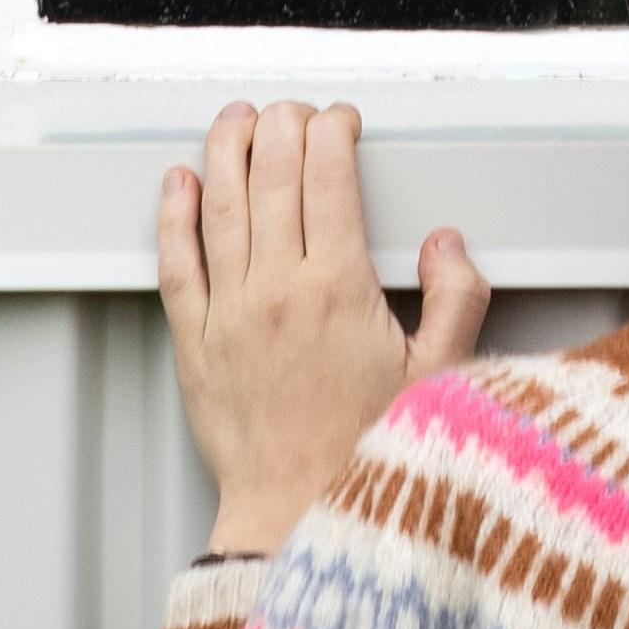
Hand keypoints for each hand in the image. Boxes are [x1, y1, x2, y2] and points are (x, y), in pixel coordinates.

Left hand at [157, 101, 492, 553]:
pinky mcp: (194, 341)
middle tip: (295, 112)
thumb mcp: (437, 378)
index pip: (327, 174)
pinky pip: (176, 261)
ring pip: (219, 202)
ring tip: (236, 119)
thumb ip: (456, 302)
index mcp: (337, 288)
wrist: (298, 516)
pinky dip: (172, 214)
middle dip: (284, 124)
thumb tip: (447, 246)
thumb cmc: (363, 455)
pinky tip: (176, 183)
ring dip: (226, 147)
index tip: (341, 121)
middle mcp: (277, 289)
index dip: (333, 131)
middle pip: (271, 172)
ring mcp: (230, 311)